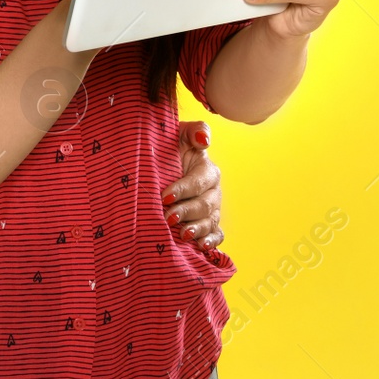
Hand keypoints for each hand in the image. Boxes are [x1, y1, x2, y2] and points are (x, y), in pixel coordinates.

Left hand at [162, 121, 221, 250]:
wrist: (162, 166)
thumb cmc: (169, 149)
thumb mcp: (179, 134)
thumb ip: (194, 131)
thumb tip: (204, 141)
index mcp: (207, 170)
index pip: (199, 181)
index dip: (183, 189)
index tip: (165, 196)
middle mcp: (213, 191)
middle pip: (205, 204)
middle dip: (187, 212)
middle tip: (168, 217)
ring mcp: (212, 209)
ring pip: (210, 221)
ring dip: (197, 229)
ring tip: (183, 235)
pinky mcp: (209, 224)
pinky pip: (217, 235)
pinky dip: (211, 241)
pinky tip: (201, 246)